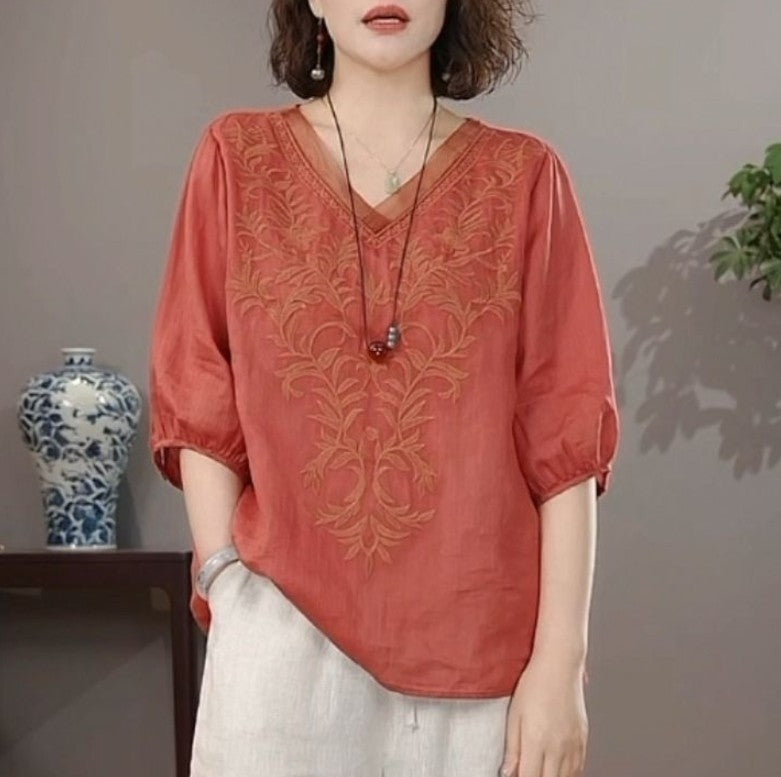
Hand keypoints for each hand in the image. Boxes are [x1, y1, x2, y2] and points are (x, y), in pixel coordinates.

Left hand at [499, 655, 587, 776]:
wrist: (560, 665)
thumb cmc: (535, 684)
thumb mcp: (514, 714)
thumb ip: (512, 747)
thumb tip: (507, 772)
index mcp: (536, 740)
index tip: (517, 776)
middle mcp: (557, 746)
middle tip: (529, 771)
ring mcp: (573, 745)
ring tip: (542, 769)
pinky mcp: (582, 740)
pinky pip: (578, 768)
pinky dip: (568, 775)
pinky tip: (558, 771)